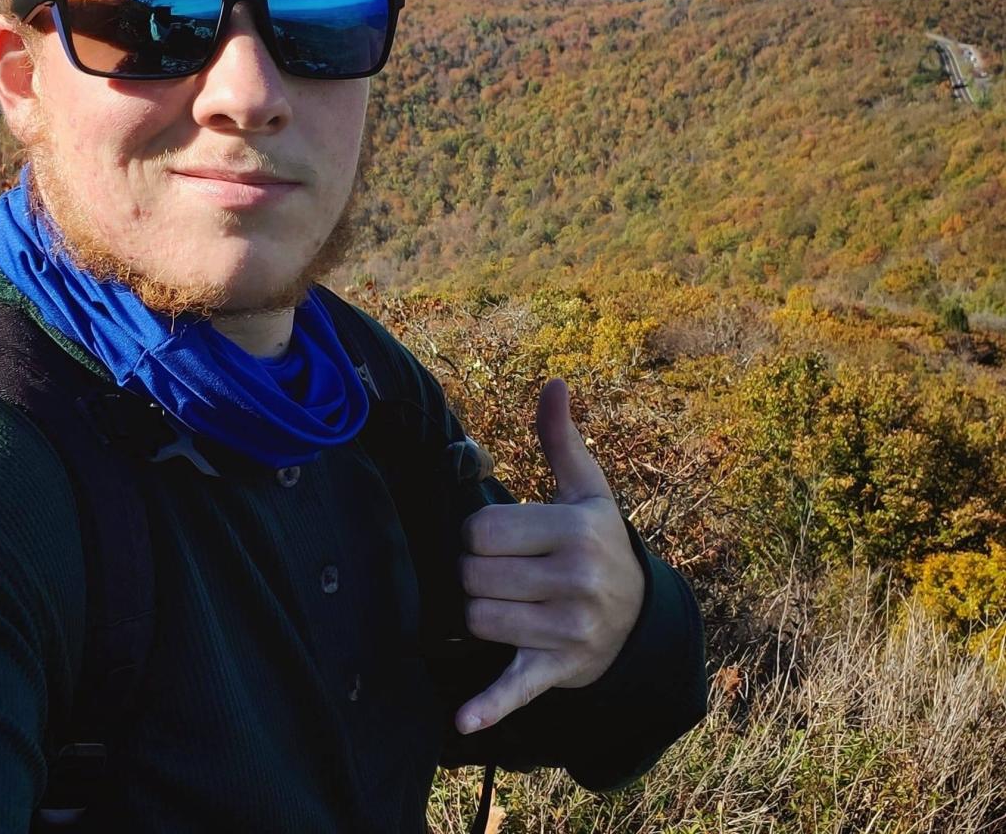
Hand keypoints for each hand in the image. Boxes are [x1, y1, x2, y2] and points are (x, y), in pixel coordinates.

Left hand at [455, 378, 644, 733]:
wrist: (640, 617)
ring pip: (478, 618)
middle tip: (502, 571)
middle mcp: (577, 580)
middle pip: (473, 575)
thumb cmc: (598, 540)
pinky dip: (491, 705)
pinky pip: (516, 686)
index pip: (482, 530)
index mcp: (577, 530)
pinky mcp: (557, 670)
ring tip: (507, 601)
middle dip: (475, 572)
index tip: (496, 537)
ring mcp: (568, 629)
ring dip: (479, 611)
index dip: (475, 533)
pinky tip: (463, 721)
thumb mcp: (586, 490)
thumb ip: (561, 437)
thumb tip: (553, 382)